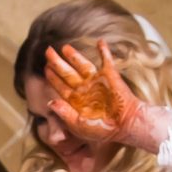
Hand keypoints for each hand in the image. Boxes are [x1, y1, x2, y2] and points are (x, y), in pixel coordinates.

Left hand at [41, 41, 155, 148]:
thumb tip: (50, 102)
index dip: (53, 77)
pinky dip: (104, 51)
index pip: (61, 86)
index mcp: (77, 101)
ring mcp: (97, 81)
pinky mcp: (110, 75)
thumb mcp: (78, 125)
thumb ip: (64, 113)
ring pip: (82, 65)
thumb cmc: (102, 129)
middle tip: (48, 51)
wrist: (126, 124)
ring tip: (64, 47)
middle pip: (68, 72)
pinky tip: (100, 42)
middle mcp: (85, 89)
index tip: (45, 68)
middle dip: (57, 62)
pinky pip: (106, 60)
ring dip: (74, 55)